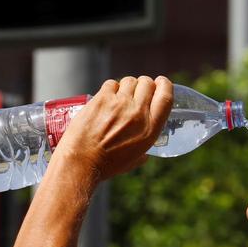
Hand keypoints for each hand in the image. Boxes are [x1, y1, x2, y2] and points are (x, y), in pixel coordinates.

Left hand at [55, 75, 173, 182]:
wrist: (81, 162)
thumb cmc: (106, 165)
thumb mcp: (133, 160)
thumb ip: (143, 152)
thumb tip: (145, 154)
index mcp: (150, 129)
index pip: (165, 97)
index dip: (165, 85)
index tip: (160, 83)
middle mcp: (137, 113)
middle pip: (147, 83)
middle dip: (143, 85)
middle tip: (135, 93)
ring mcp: (119, 104)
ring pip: (129, 81)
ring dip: (126, 87)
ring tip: (118, 98)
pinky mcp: (102, 99)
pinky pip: (111, 84)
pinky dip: (110, 89)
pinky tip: (105, 99)